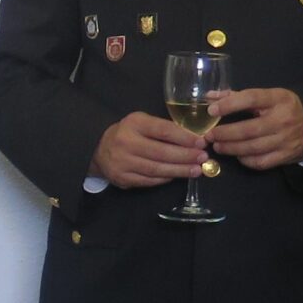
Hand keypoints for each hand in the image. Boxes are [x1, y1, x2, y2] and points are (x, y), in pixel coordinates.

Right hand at [90, 110, 210, 188]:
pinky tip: (178, 175)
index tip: (201, 142)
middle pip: (162, 152)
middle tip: (203, 158)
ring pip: (157, 169)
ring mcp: (123, 162)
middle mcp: (127, 142)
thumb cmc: (128, 133)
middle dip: (186, 156)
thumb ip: (163, 129)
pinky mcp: (123, 178)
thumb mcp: (142, 122)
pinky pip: (150, 180)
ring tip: (197, 170)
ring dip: (180, 170)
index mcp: (134, 124)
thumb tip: (193, 139)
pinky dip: (166, 178)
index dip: (185, 138)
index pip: (163, 131)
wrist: (99, 150)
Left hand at [208, 87, 302, 170]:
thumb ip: (238, 96)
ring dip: (231, 148)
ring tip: (218, 146)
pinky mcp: (286, 155)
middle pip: (248, 129)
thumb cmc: (282, 108)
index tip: (211, 110)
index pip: (251, 98)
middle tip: (209, 136)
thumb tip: (209, 97)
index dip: (229, 105)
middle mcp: (283, 119)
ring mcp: (286, 139)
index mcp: (278, 99)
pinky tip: (237, 155)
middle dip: (225, 133)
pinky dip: (245, 160)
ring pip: (252, 148)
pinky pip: (260, 162)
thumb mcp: (267, 97)